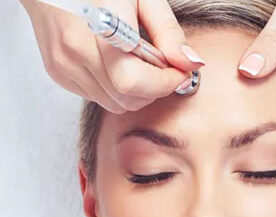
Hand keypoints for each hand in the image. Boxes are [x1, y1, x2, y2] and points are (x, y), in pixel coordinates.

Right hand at [19, 0, 205, 112]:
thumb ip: (168, 33)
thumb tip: (191, 64)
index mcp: (100, 27)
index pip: (133, 81)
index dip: (163, 84)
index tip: (179, 74)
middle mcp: (76, 50)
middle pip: (127, 99)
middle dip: (153, 90)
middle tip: (161, 68)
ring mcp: (64, 64)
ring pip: (114, 104)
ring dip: (136, 93)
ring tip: (138, 64)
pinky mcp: (58, 72)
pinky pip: (98, 98)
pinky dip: (115, 89)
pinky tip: (115, 65)